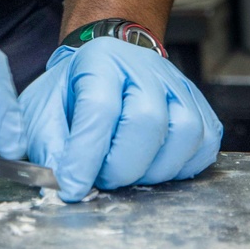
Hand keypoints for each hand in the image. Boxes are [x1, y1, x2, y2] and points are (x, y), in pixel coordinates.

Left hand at [21, 37, 222, 201]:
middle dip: (121, 167)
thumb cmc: (73, 93)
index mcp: (100, 60)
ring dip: (153, 171)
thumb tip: (62, 182)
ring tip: (127, 170)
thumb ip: (48, 144)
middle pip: (147, 121)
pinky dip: (181, 168)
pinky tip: (153, 165)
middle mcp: (144, 67)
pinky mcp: (200, 107)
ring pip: (184, 135)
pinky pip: (205, 146)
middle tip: (102, 177)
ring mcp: (178, 85)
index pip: (100, 109)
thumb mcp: (43, 109)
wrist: (105, 70)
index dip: (86, 155)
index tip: (73, 188)